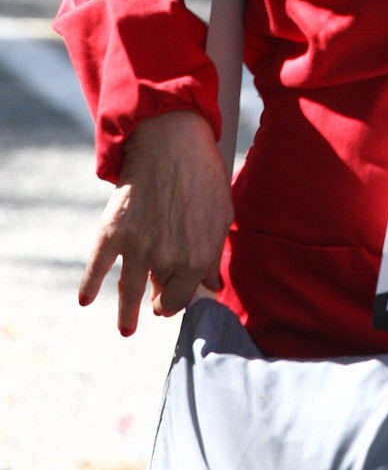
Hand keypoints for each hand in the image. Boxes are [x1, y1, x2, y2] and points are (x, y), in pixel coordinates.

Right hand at [79, 112, 233, 336]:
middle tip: (156, 305)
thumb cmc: (202, 174)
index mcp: (195, 258)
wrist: (171, 141)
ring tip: (127, 328)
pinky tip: (85, 299)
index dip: (178, 300)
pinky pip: (97, 267)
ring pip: (129, 292)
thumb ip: (214, 255)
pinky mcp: (112, 233)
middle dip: (159, 301)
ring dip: (127, 314)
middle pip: (159, 295)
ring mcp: (137, 248)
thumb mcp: (221, 215)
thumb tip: (212, 287)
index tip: (173, 300)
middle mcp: (166, 260)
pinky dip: (89, 284)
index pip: (182, 298)